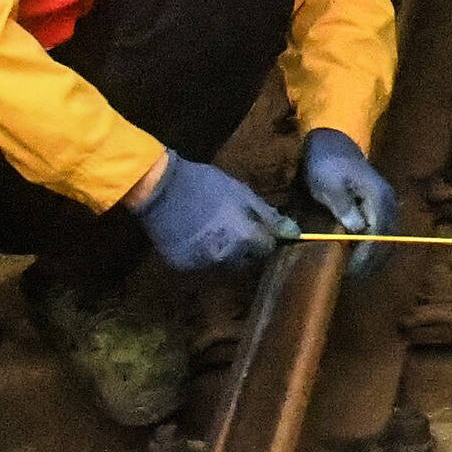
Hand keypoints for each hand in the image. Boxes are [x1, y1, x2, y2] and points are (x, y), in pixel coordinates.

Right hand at [136, 153, 293, 274]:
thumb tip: (292, 232)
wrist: (159, 188)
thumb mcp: (241, 192)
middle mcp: (226, 258)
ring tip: (215, 232)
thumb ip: (267, 216)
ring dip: (226, 254)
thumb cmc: (205, 184)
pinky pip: (202, 265)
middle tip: (236, 229)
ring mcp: (203, 265)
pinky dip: (203, 255)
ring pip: (224, 266)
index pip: (267, 249)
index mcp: (244, 238)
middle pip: (247, 262)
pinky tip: (197, 237)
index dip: (265, 238)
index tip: (259, 229)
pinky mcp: (183, 267)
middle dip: (247, 249)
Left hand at [300, 129, 396, 277]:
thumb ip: (344, 206)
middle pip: (388, 239)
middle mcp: (389, 201)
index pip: (378, 234)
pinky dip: (375, 246)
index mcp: (378, 196)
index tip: (350, 270)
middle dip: (372, 261)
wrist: (332, 141)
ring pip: (388, 237)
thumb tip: (357, 230)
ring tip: (357, 271)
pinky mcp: (381, 204)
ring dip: (375, 256)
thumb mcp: (328, 183)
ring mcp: (387, 202)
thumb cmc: (326, 163)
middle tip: (353, 276)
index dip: (366, 255)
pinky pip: (383, 230)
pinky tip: (361, 255)